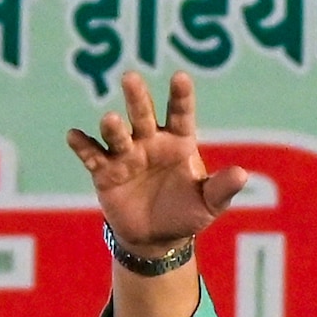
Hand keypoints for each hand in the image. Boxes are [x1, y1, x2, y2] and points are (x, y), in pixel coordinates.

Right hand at [66, 71, 246, 256]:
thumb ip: (222, 187)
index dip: (181, 97)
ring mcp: (127, 155)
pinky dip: (82, 146)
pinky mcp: (105, 172)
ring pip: (118, 134)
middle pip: (143, 114)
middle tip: (130, 78)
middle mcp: (151, 141)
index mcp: (179, 142)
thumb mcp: (209, 203)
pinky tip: (74, 136)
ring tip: (110, 120)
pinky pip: (92, 156)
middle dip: (137, 98)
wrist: (157, 239)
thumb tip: (242, 174)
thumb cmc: (187, 214)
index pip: (181, 114)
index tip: (181, 77)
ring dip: (112, 127)